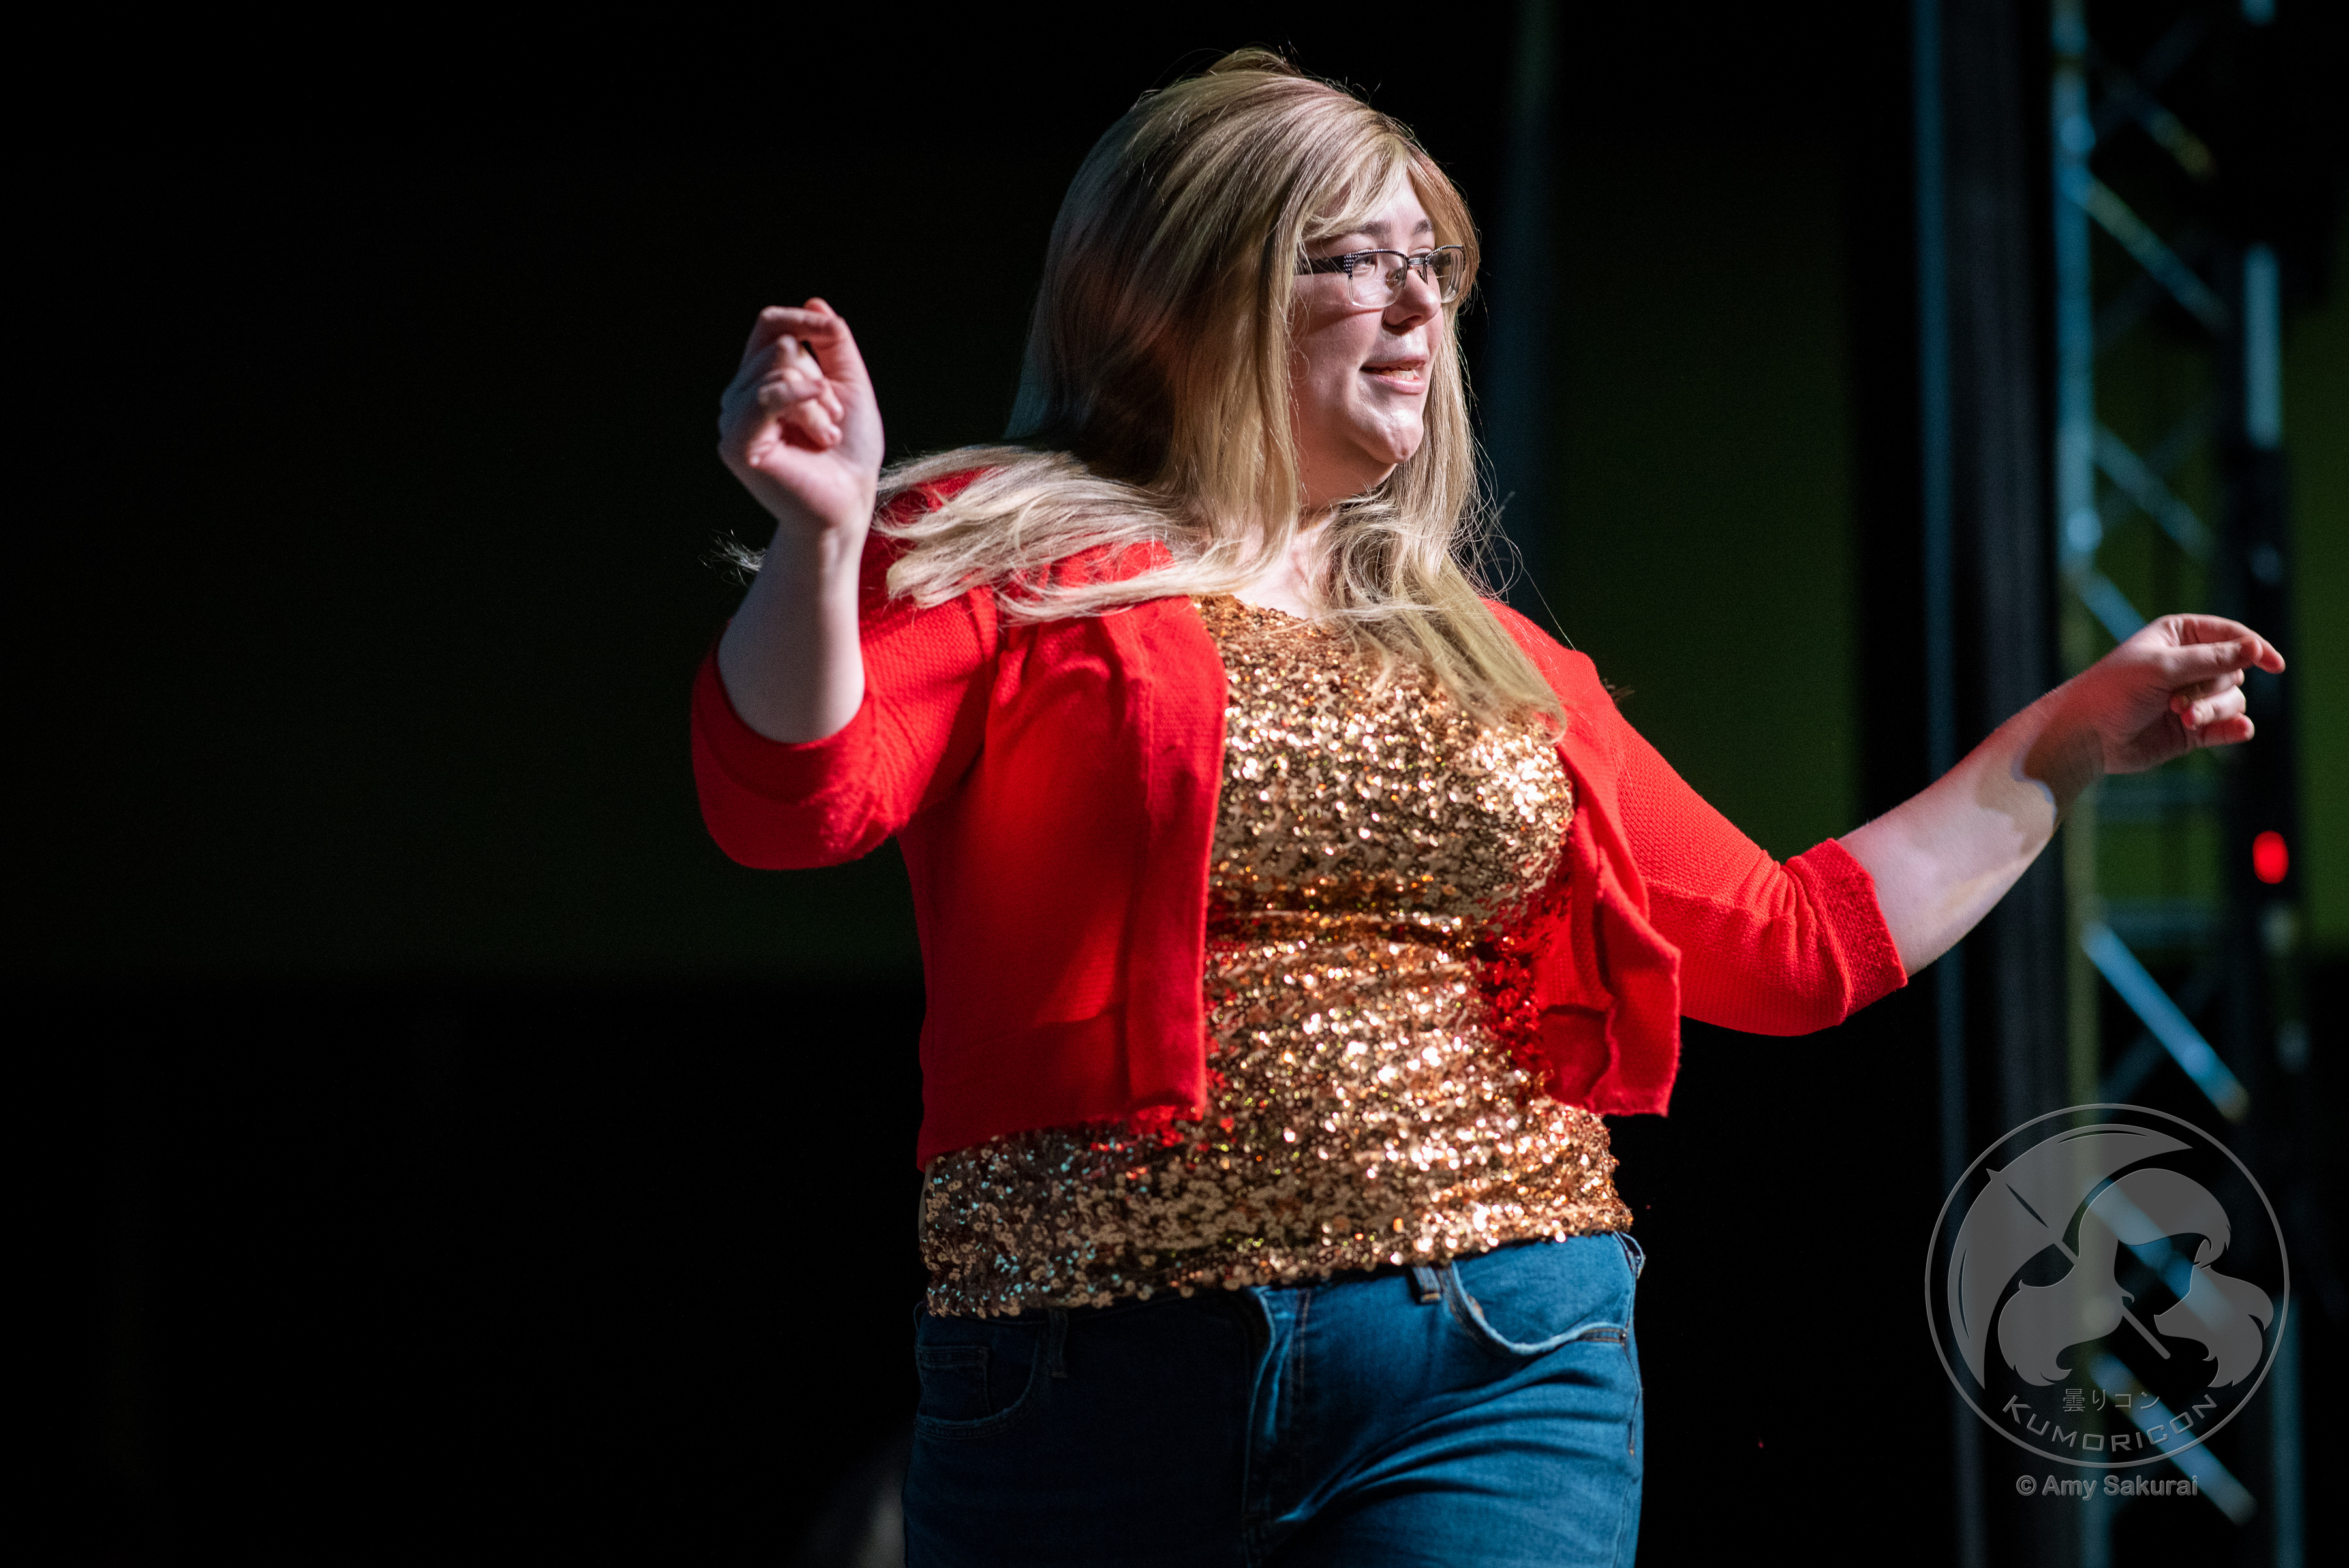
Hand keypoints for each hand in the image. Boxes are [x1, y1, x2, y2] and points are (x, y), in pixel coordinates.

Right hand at [717, 300, 884, 540]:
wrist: (849, 502)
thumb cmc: (850, 452)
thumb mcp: (850, 386)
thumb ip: (833, 344)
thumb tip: (813, 301)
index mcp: (761, 380)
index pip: (768, 326)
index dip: (799, 320)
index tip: (831, 331)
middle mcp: (740, 397)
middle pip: (776, 347)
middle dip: (820, 380)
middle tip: (834, 421)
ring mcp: (733, 421)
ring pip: (776, 372)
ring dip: (818, 403)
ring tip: (827, 436)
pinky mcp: (735, 445)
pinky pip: (765, 399)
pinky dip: (800, 403)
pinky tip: (824, 427)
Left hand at [2032, 614, 2285, 793]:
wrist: (2086, 735)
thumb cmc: (2113, 691)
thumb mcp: (2162, 667)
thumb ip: (2211, 659)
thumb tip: (2255, 648)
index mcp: (2179, 636)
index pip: (2231, 635)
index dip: (2254, 647)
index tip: (2275, 664)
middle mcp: (2190, 664)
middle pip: (2234, 671)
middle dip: (2211, 687)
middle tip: (2176, 702)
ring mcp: (2193, 697)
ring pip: (2233, 700)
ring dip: (2212, 710)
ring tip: (2182, 718)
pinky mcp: (2194, 729)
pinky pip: (2229, 726)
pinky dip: (2233, 728)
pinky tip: (2237, 730)